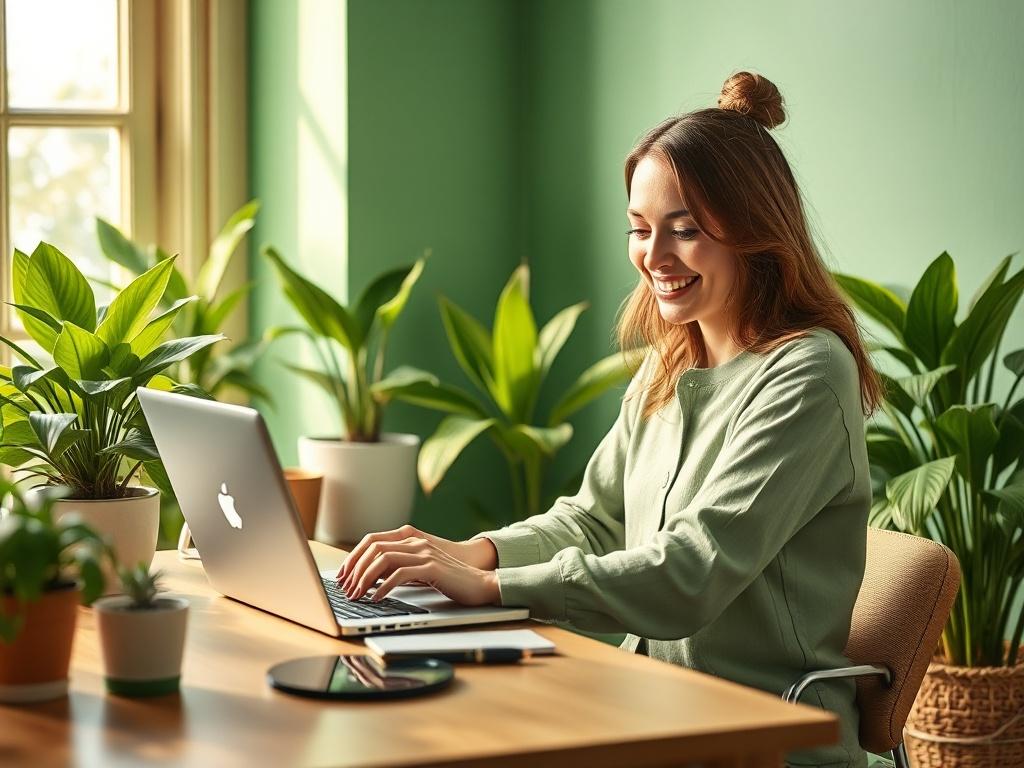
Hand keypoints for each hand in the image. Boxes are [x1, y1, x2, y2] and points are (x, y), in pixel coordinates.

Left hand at [340, 534, 499, 605]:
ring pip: (383, 559)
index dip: (353, 557)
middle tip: (346, 589)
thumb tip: (370, 578)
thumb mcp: (419, 569)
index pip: (371, 540)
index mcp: (410, 538)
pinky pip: (400, 574)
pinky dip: (383, 587)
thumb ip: (398, 567)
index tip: (342, 575)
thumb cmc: (449, 579)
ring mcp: (424, 552)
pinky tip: (377, 598)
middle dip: (354, 569)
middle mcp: (415, 541)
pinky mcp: (432, 567)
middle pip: (373, 548)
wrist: (480, 583)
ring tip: (358, 595)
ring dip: (365, 579)